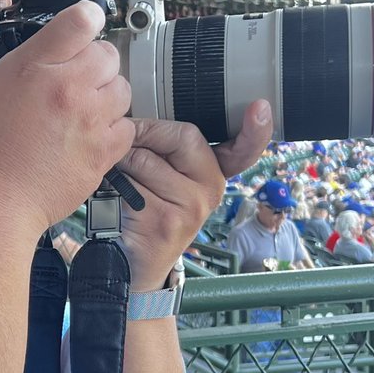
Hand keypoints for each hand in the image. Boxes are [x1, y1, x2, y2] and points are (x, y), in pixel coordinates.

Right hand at [0, 1, 133, 237]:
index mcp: (34, 66)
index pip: (81, 19)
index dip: (86, 18)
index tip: (82, 28)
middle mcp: (69, 88)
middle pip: (109, 53)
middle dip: (95, 62)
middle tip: (77, 78)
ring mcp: (90, 120)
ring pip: (122, 89)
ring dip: (107, 94)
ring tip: (85, 109)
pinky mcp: (103, 152)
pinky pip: (127, 127)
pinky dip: (114, 129)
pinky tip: (92, 136)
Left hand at [115, 100, 272, 290]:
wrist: (132, 265)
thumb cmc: (143, 209)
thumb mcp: (164, 177)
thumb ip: (168, 148)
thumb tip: (141, 113)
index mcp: (215, 173)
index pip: (243, 149)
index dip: (255, 130)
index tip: (260, 107)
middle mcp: (212, 190)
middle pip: (185, 136)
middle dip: (148, 131)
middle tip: (127, 137)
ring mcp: (193, 207)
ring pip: (148, 158)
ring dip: (122, 160)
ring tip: (120, 176)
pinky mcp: (167, 220)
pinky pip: (131, 182)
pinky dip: (114, 182)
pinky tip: (116, 195)